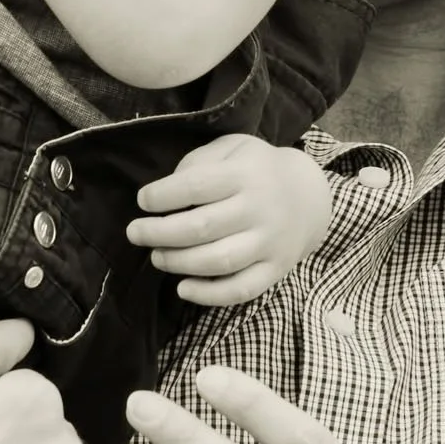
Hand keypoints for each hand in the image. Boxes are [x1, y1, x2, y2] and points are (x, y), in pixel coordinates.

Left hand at [129, 135, 332, 305]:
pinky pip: (241, 290)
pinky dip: (209, 295)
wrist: (309, 195)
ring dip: (178, 263)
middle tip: (135, 233)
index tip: (144, 200)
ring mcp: (270, 242)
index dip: (162, 196)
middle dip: (159, 232)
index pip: (197, 186)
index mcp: (246, 174)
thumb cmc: (257, 169)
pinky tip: (183, 288)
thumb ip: (200, 162)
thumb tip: (167, 192)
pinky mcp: (274, 270)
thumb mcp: (233, 148)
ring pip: (218, 261)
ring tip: (157, 256)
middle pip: (202, 227)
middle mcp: (260, 209)